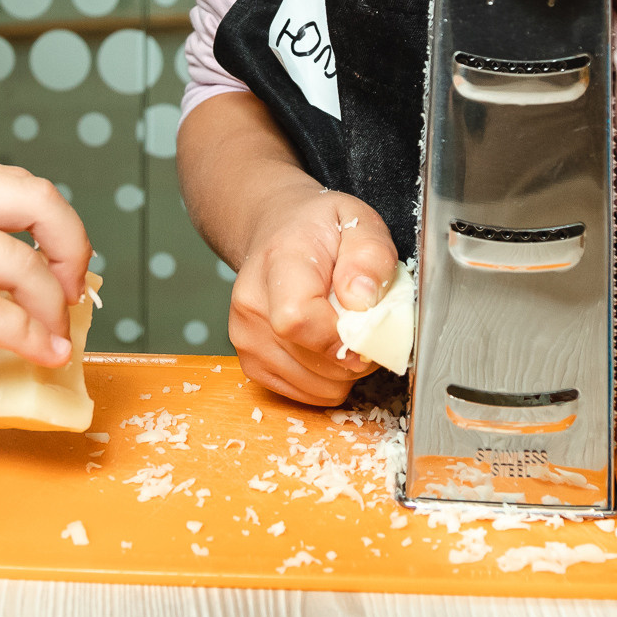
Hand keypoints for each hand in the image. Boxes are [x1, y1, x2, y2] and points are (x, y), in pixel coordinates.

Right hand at [0, 159, 91, 371]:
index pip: (17, 183)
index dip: (54, 224)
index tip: (61, 260)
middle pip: (40, 202)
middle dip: (72, 247)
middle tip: (73, 290)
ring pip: (23, 264)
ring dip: (53, 307)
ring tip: (57, 338)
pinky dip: (26, 337)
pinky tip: (36, 355)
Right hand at [228, 187, 398, 405]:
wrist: (276, 232)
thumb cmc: (319, 230)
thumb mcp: (358, 222)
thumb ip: (369, 256)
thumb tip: (361, 300)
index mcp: (278, 263)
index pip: (298, 320)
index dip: (343, 337)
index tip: (368, 327)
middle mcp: (252, 305)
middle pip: (315, 361)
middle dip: (356, 352)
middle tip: (362, 321)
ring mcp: (246, 338)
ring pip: (318, 387)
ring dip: (344, 368)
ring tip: (342, 329)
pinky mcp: (251, 364)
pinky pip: (307, 394)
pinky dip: (327, 378)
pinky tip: (325, 345)